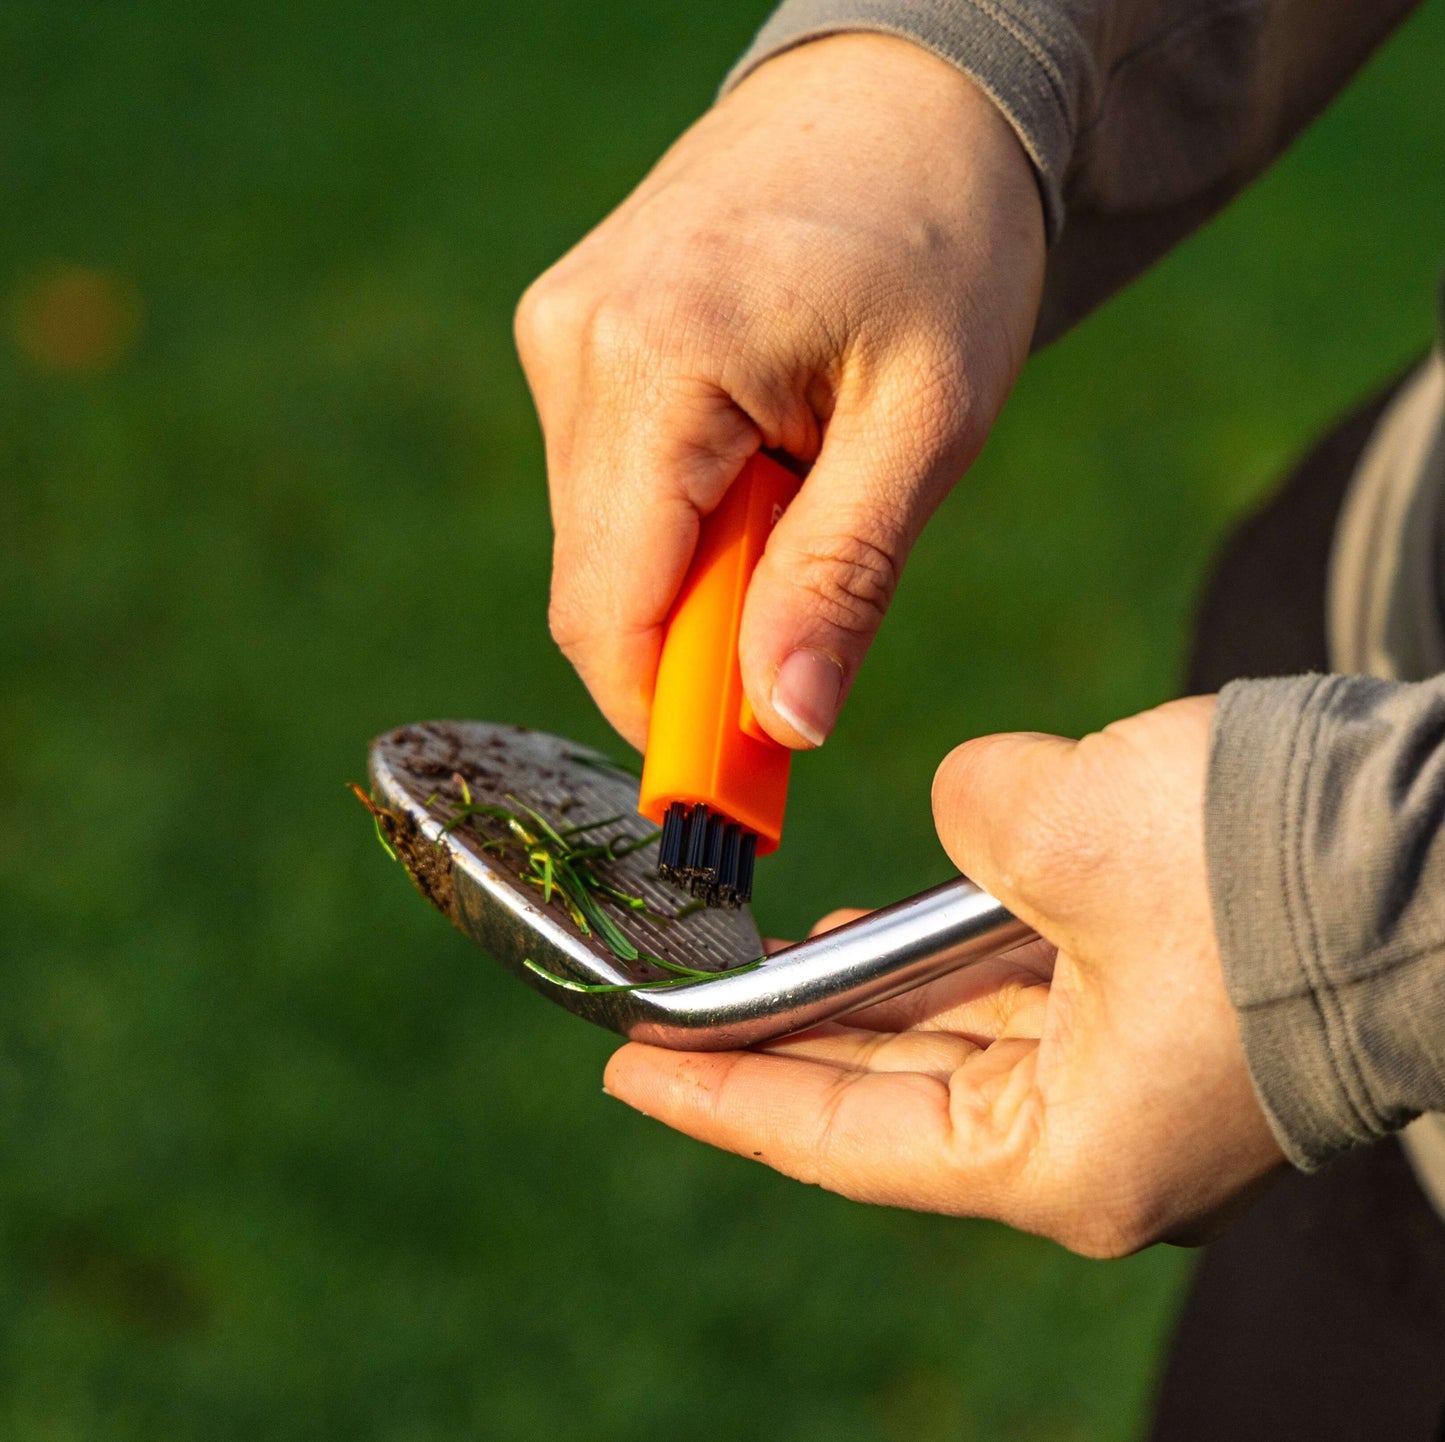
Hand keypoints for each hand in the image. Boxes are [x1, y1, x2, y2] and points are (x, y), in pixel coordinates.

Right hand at [515, 34, 1043, 750]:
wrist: (908, 88)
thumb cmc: (941, 241)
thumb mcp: (927, 424)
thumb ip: (841, 578)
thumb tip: (780, 725)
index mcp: (651, 364)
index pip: (611, 612)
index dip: (669, 717)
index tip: (747, 778)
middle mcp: (571, 348)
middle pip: (599, 589)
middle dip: (695, 652)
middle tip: (806, 644)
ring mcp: (559, 337)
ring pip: (603, 545)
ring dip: (698, 579)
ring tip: (802, 502)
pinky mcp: (575, 338)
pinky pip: (610, 486)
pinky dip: (683, 522)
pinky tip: (761, 464)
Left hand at [603, 697, 1285, 1256]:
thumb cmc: (1271, 870)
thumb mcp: (1066, 827)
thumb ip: (969, 818)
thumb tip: (973, 815)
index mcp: (1063, 1156)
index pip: (843, 1139)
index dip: (725, 1099)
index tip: (633, 1068)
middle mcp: (1093, 1139)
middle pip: (889, 1096)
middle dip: (785, 1042)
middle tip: (680, 1006)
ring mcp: (1130, 1079)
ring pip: (952, 1045)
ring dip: (867, 998)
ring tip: (774, 960)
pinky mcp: (1159, 1013)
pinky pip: (1013, 999)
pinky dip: (943, 964)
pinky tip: (886, 923)